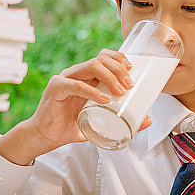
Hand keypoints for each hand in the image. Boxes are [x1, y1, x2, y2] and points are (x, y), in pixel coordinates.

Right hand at [0, 49, 151, 164]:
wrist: (46, 138)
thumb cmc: (71, 127)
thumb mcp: (100, 122)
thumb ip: (122, 119)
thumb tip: (148, 120)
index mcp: (86, 77)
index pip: (103, 57)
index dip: (119, 58)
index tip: (132, 70)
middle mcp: (76, 73)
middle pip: (100, 59)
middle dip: (119, 68)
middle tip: (130, 85)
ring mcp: (65, 78)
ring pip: (91, 66)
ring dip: (109, 76)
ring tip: (121, 91)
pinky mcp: (56, 88)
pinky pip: (75, 85)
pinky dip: (91, 91)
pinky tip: (104, 99)